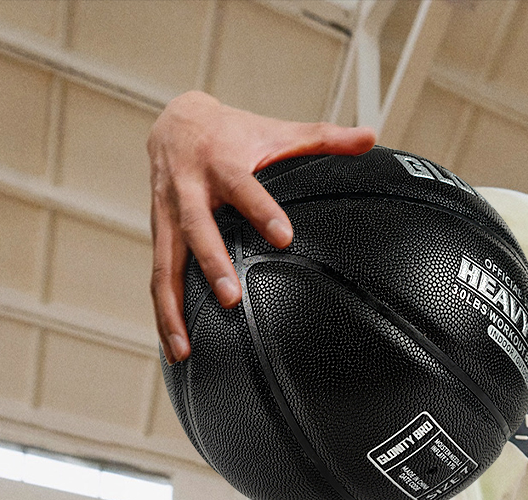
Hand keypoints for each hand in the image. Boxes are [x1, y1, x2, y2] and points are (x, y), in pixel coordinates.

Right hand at [148, 91, 375, 362]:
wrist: (174, 123)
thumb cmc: (233, 134)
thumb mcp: (276, 131)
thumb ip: (324, 138)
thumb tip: (371, 137)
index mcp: (222, 164)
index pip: (243, 187)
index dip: (261, 210)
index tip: (284, 237)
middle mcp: (188, 190)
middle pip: (197, 228)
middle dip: (211, 263)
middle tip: (231, 298)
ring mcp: (167, 217)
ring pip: (165, 265)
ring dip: (172, 308)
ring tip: (185, 347)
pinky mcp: (158, 238)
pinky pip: (157, 280)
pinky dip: (163, 315)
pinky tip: (175, 349)